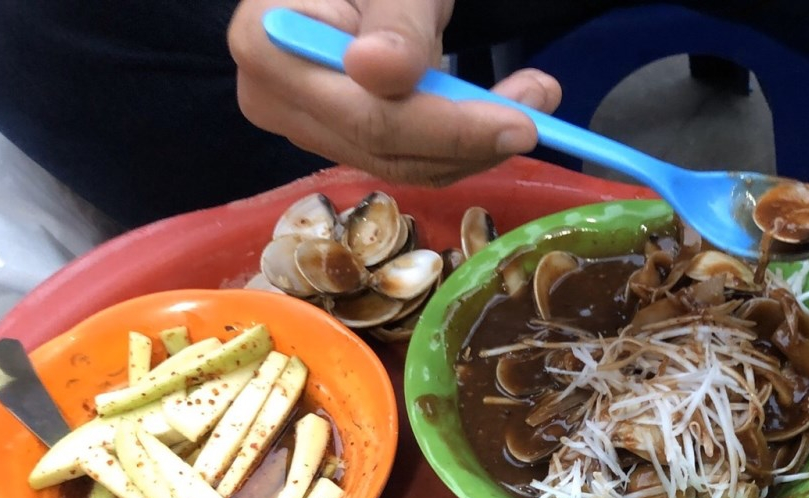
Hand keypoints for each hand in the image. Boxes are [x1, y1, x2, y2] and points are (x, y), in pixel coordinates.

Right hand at [227, 0, 561, 185]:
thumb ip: (393, 22)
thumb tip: (378, 72)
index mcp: (267, 48)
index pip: (368, 114)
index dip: (448, 128)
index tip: (518, 121)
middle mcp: (275, 102)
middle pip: (388, 148)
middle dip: (475, 138)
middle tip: (542, 103)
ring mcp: (307, 128)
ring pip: (406, 164)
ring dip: (479, 142)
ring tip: (535, 96)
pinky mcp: (341, 140)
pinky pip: (409, 158)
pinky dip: (463, 142)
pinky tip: (504, 112)